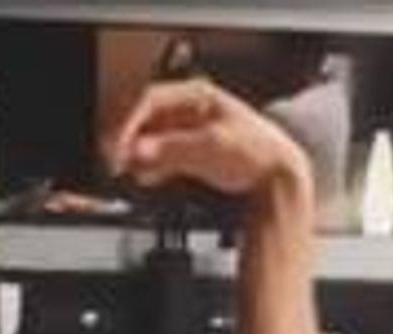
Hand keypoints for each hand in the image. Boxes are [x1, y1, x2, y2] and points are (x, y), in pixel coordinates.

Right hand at [106, 78, 311, 196]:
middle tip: (115, 159)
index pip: (150, 99)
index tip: (118, 144)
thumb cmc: (257, 153)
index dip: (129, 121)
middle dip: (128, 139)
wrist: (277, 178)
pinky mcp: (190, 153)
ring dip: (136, 155)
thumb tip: (139, 149)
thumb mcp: (211, 147)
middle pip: (146, 119)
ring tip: (126, 170)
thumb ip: (172, 148)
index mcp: (197, 95)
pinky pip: (160, 157)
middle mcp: (190, 110)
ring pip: (150, 139)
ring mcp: (189, 132)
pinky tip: (144, 177)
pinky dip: (150, 166)